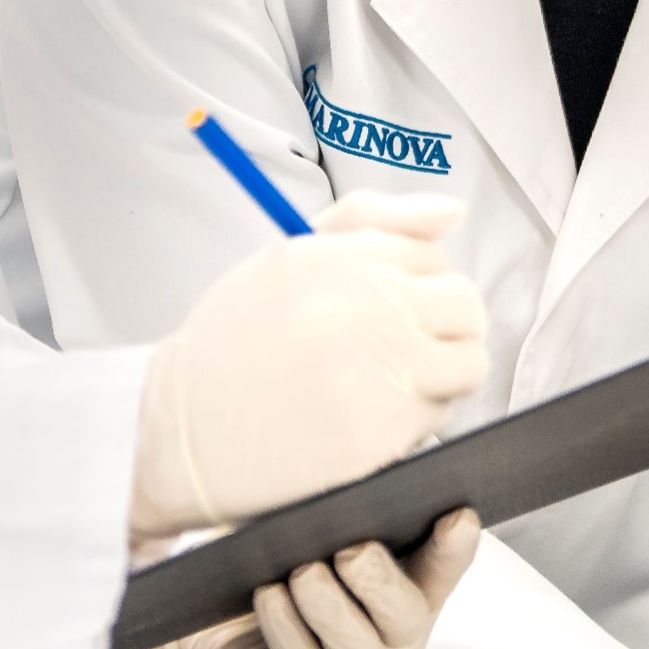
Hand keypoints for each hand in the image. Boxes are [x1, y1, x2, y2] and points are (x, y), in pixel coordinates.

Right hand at [132, 190, 486, 538]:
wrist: (183, 429)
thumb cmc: (235, 343)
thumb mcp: (288, 258)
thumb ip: (373, 221)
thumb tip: (453, 212)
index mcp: (339, 259)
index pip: (432, 256)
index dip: (414, 283)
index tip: (387, 305)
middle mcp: (364, 308)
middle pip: (465, 306)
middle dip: (443, 325)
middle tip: (403, 346)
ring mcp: (377, 374)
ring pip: (465, 364)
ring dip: (436, 375)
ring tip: (384, 383)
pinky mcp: (380, 436)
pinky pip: (438, 418)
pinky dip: (412, 421)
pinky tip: (365, 418)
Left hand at [134, 509, 480, 648]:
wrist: (231, 634)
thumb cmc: (291, 573)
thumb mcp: (323, 537)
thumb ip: (351, 507)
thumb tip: (360, 460)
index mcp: (412, 591)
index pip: (444, 567)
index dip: (455, 547)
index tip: (458, 517)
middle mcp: (396, 641)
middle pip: (405, 615)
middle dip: (379, 581)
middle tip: (351, 551)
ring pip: (355, 645)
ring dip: (326, 603)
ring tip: (302, 573)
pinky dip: (284, 624)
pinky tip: (269, 596)